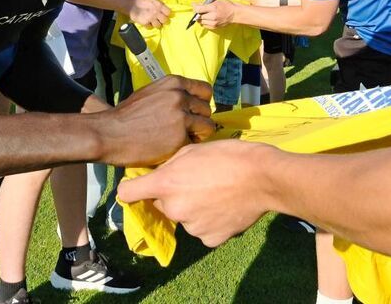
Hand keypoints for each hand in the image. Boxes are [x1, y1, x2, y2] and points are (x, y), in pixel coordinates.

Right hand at [92, 75, 215, 166]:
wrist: (109, 134)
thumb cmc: (125, 116)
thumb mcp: (150, 94)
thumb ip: (171, 95)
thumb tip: (191, 102)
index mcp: (173, 83)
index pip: (205, 90)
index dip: (202, 103)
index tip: (196, 112)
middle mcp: (180, 96)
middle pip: (207, 109)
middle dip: (199, 120)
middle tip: (186, 130)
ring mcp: (181, 116)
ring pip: (207, 127)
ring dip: (197, 135)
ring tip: (180, 140)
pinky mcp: (180, 137)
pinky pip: (194, 144)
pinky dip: (185, 147)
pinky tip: (170, 148)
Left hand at [117, 140, 273, 246]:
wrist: (263, 178)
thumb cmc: (228, 155)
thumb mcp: (193, 150)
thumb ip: (170, 165)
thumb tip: (159, 176)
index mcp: (165, 184)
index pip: (127, 193)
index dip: (133, 189)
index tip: (140, 187)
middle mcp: (173, 209)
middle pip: (163, 203)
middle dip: (174, 195)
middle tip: (199, 182)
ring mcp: (191, 227)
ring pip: (184, 217)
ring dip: (194, 209)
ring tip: (217, 194)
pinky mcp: (209, 240)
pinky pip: (202, 230)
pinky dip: (210, 222)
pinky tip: (225, 208)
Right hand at [127, 0, 170, 26]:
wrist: (130, 3)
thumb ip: (158, 2)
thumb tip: (163, 6)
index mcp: (159, 4)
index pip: (169, 12)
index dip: (167, 14)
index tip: (164, 14)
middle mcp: (156, 12)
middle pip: (165, 20)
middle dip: (163, 20)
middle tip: (159, 19)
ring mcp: (151, 18)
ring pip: (158, 25)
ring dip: (156, 24)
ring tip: (153, 21)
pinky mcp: (145, 23)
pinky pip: (150, 27)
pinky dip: (149, 25)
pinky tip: (147, 22)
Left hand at [191, 0, 237, 29]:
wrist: (235, 14)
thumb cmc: (226, 5)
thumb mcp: (216, 1)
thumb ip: (207, 3)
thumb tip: (198, 4)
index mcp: (213, 8)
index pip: (198, 9)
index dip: (194, 6)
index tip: (194, 4)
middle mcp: (212, 17)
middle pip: (198, 16)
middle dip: (197, 12)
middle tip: (198, 9)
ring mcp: (213, 23)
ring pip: (200, 22)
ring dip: (200, 18)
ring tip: (203, 14)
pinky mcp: (214, 27)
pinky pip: (205, 25)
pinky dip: (204, 22)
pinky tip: (207, 18)